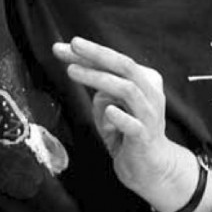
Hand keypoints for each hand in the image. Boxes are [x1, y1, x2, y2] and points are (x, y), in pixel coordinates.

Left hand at [52, 37, 189, 206]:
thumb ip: (96, 84)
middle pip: (125, 66)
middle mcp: (150, 93)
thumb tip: (74, 65)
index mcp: (143, 80)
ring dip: (98, 78)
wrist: (151, 167)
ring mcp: (149, 115)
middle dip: (98, 53)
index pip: (113, 61)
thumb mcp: (108, 102)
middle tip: (73, 44)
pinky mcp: (145, 138)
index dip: (87, 52)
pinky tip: (109, 111)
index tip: (60, 47)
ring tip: (71, 71)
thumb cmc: (126, 130)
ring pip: (127, 90)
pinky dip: (121, 117)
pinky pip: (134, 126)